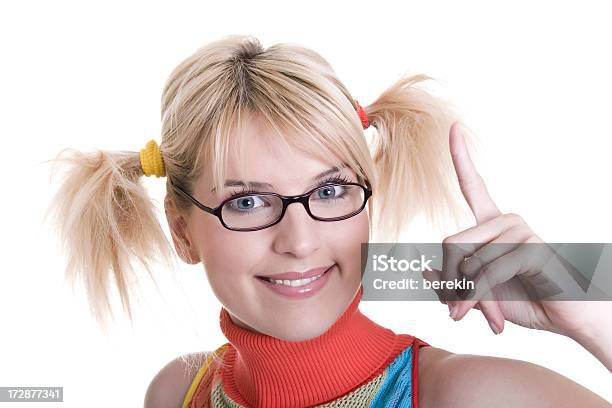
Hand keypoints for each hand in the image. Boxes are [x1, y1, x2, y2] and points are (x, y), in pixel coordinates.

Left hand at [423, 122, 607, 342]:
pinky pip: (487, 272)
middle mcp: (505, 220)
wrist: (569, 319)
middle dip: (450, 282)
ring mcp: (519, 230)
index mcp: (492, 225)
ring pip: (466, 261)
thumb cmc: (527, 299)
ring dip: (467, 297)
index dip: (461, 157)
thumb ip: (453, 281)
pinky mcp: (530, 246)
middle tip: (457, 311)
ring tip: (484, 318)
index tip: (454, 126)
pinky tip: (496, 319)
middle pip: (451, 243)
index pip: (473, 185)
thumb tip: (425, 269)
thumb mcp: (480, 294)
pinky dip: (482, 300)